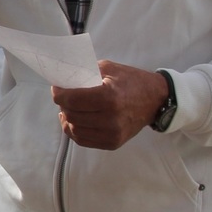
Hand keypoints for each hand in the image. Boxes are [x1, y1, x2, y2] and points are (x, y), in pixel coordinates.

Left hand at [50, 61, 169, 150]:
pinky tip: (74, 121)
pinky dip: (75, 130)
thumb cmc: (131, 81)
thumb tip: (62, 77)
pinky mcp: (113, 143)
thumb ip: (85, 72)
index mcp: (109, 96)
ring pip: (74, 130)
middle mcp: (110, 118)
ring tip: (69, 109)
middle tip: (64, 97)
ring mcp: (112, 133)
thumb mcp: (109, 68)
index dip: (58, 94)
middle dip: (63, 105)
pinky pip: (83, 140)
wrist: (155, 100)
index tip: (56, 88)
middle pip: (71, 115)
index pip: (72, 99)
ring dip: (67, 118)